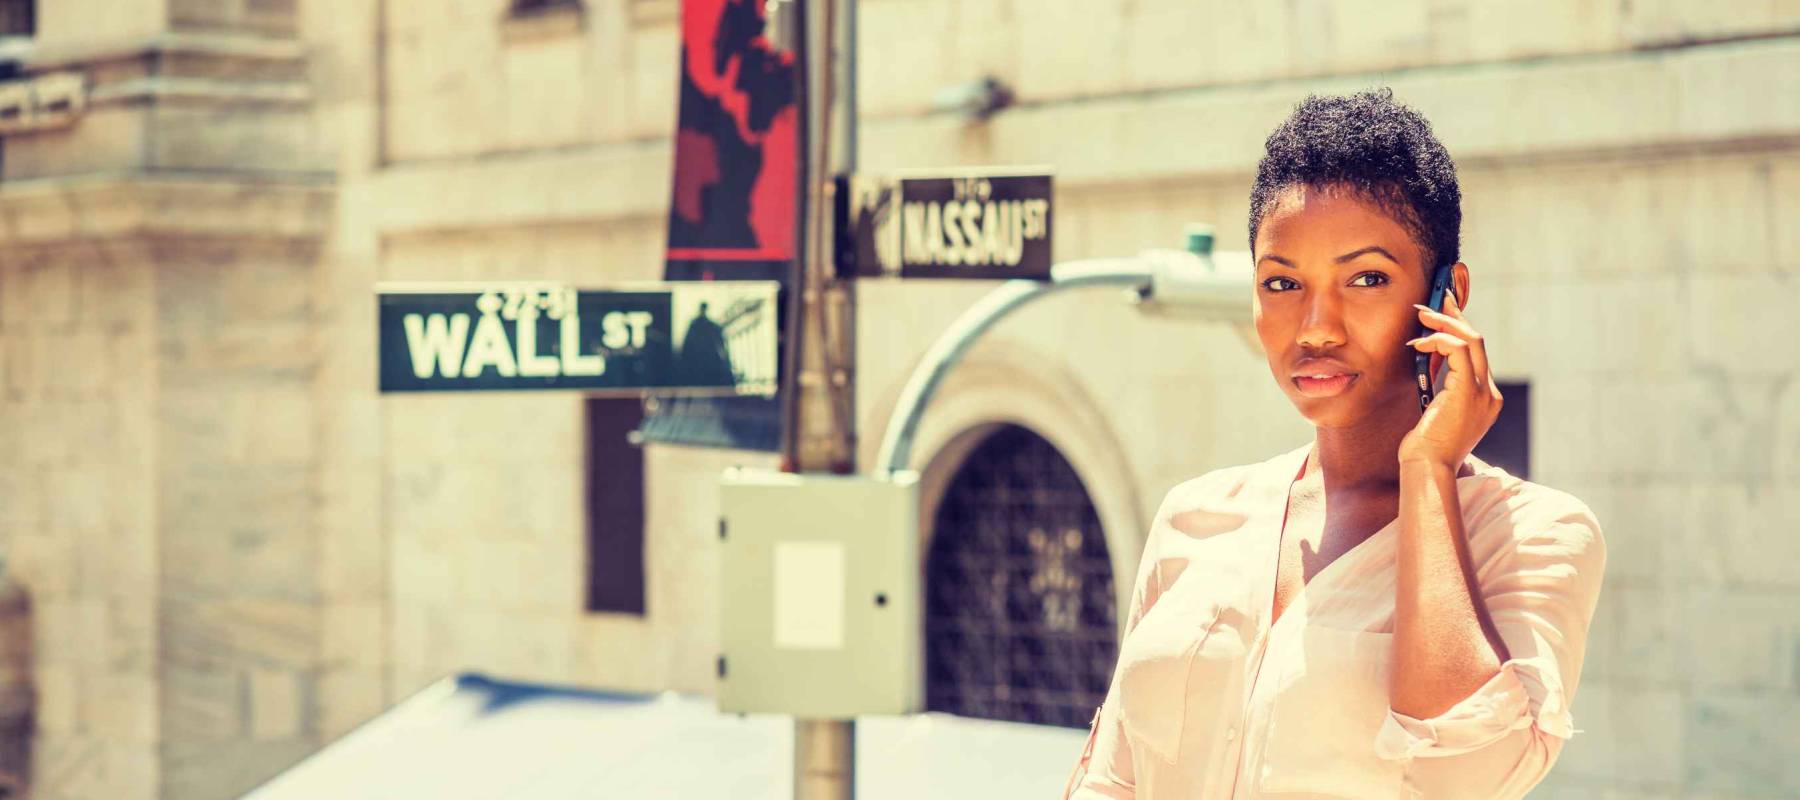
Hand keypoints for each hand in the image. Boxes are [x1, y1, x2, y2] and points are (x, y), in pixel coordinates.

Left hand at [1399, 290, 1502, 468]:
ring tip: (1421, 316)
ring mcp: (1484, 393)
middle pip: (1478, 342)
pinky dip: (1439, 340)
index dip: (1459, 330)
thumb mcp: (1435, 412)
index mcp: (1484, 399)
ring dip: (1444, 323)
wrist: (1427, 469)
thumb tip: (1429, 360)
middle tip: (1434, 301)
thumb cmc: (1423, 447)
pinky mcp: (1469, 392)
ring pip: (1472, 340)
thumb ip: (1441, 388)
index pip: (1476, 355)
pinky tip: (1420, 343)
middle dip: (1455, 317)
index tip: (1441, 313)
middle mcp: (1490, 394)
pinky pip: (1459, 350)